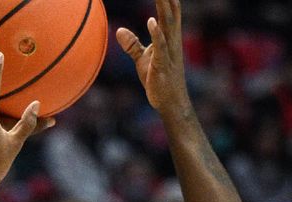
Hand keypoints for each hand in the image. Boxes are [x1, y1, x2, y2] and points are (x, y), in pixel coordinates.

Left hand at [115, 0, 189, 116]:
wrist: (170, 102)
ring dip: (164, 8)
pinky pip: (161, 46)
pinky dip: (157, 33)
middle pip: (171, 13)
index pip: (170, 11)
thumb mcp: (142, 59)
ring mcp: (169, 52)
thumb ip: (132, 44)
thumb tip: (119, 30)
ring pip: (167, 25)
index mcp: (169, 38)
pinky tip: (151, 20)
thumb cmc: (158, 80)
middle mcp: (172, 41)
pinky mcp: (162, 65)